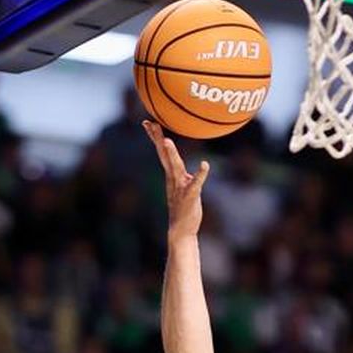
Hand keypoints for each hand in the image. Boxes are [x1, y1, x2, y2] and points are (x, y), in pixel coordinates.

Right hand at [144, 119, 206, 241]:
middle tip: (151, 123)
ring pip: (175, 167)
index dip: (155, 137)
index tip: (148, 122)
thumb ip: (186, 178)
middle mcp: (173, 178)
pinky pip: (196, 183)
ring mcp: (180, 187)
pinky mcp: (190, 196)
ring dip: (171, 154)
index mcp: (171, 175)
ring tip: (167, 141)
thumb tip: (193, 171)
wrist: (181, 230)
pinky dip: (200, 174)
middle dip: (157, 138)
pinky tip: (205, 165)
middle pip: (164, 155)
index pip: (162, 152)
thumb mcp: (184, 189)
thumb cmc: (183, 210)